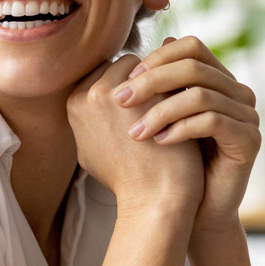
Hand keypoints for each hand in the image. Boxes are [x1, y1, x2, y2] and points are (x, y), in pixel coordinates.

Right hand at [67, 54, 203, 219]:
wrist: (153, 200)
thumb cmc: (127, 180)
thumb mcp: (91, 150)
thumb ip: (90, 118)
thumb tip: (95, 95)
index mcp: (75, 103)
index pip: (104, 72)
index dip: (129, 87)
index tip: (145, 106)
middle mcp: (92, 93)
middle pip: (125, 65)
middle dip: (146, 79)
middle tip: (163, 102)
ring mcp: (121, 92)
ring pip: (149, 66)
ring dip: (163, 80)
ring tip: (176, 105)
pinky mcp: (153, 94)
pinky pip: (170, 75)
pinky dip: (179, 87)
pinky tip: (189, 107)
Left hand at [111, 36, 260, 232]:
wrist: (195, 211)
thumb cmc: (172, 164)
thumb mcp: (158, 119)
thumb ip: (151, 88)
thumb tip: (128, 56)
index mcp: (217, 80)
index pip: (190, 47)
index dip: (157, 59)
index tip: (126, 81)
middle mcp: (237, 92)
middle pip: (195, 66)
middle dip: (152, 81)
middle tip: (120, 101)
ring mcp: (247, 115)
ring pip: (201, 95)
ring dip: (161, 111)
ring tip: (134, 132)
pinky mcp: (250, 140)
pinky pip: (213, 122)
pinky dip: (181, 129)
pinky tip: (158, 142)